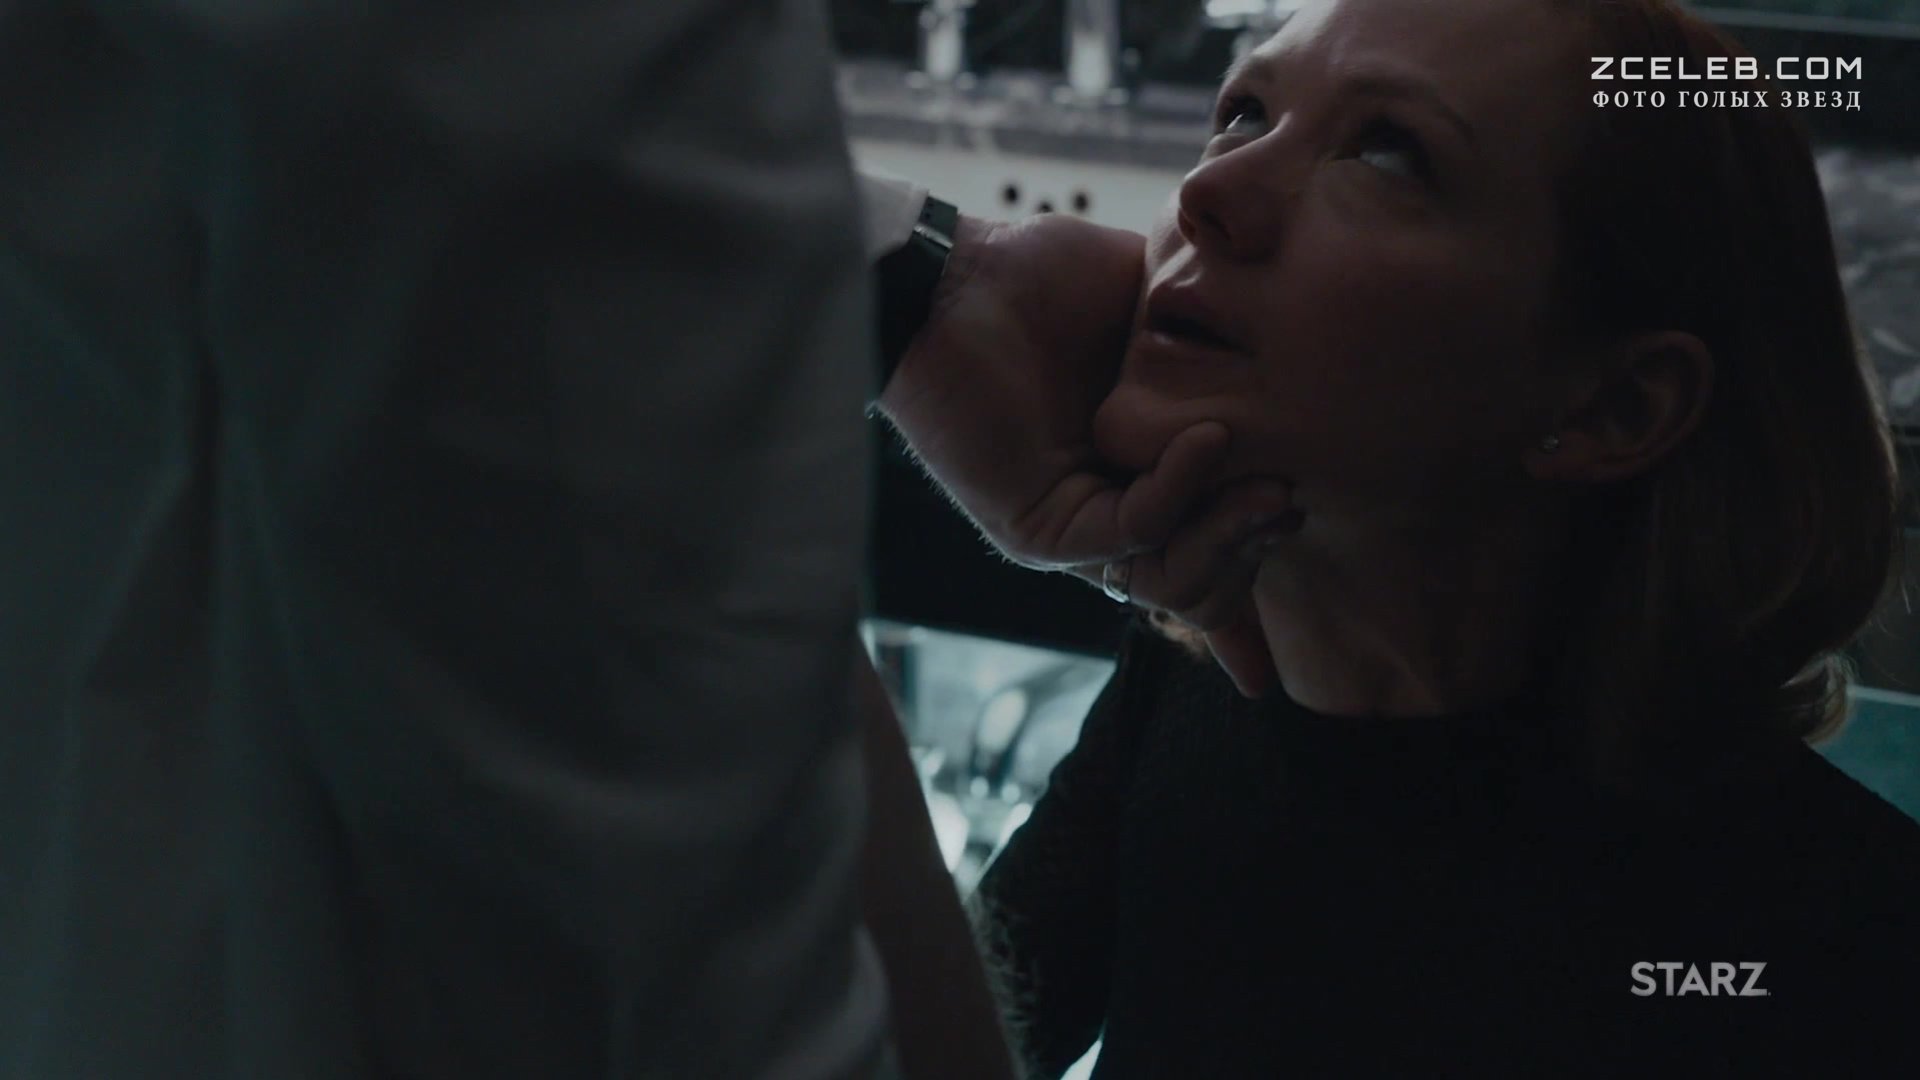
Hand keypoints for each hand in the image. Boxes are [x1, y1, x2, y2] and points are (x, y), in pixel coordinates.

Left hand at [878, 210, 1295, 695]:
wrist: (959, 275)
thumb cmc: (1048, 281)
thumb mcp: (1166, 308)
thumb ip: (1228, 346)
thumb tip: (1313, 357)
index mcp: (1146, 473)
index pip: (1218, 542)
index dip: (1264, 552)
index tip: (1320, 514)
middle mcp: (1113, 512)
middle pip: (1210, 578)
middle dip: (1260, 545)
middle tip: (1293, 494)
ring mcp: (1078, 530)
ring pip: (1176, 575)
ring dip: (1233, 533)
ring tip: (1270, 485)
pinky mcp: (1041, 531)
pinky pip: (1133, 530)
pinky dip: (1179, 490)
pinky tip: (1205, 438)